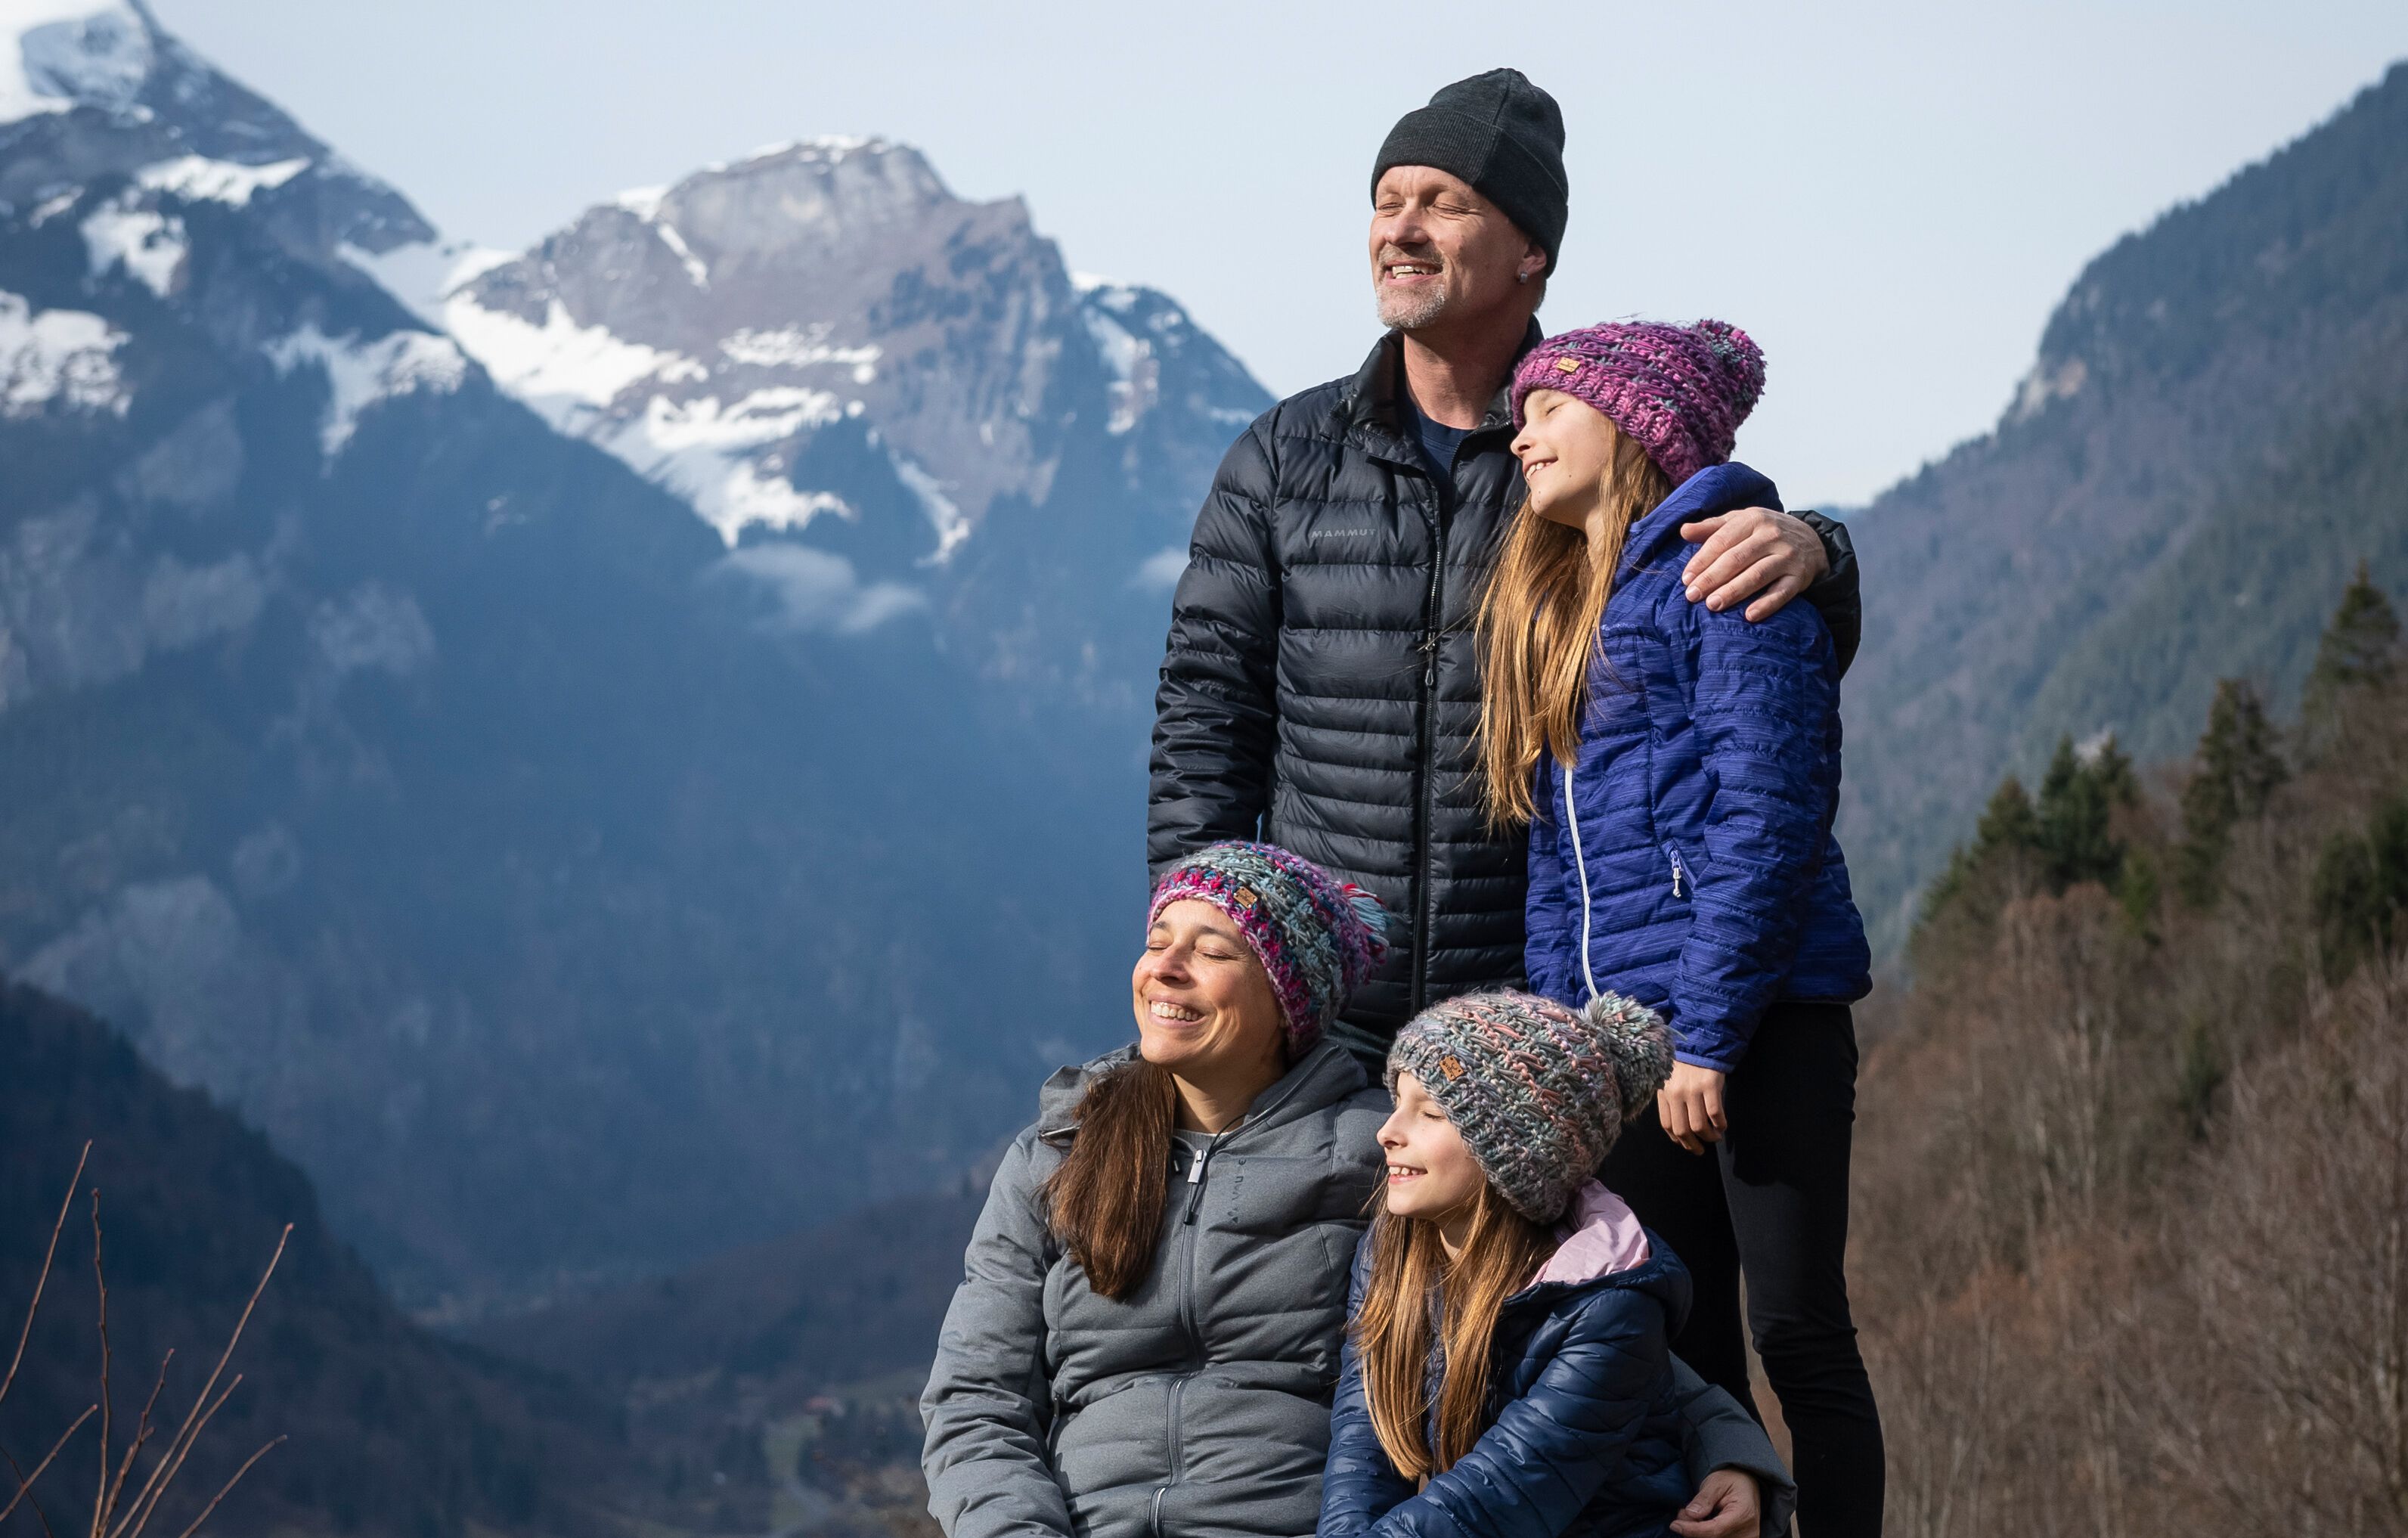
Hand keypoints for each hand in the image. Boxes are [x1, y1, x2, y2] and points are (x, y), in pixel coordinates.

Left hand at [1657, 1062, 1727, 1154]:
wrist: (1700, 1043)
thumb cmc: (1684, 1065)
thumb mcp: (1669, 1082)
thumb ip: (1670, 1100)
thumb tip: (1678, 1128)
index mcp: (1664, 1094)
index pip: (1667, 1124)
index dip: (1678, 1139)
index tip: (1686, 1144)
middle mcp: (1676, 1094)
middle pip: (1683, 1129)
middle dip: (1693, 1145)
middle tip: (1701, 1150)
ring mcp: (1693, 1090)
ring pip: (1699, 1126)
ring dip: (1709, 1137)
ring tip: (1715, 1137)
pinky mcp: (1710, 1086)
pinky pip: (1715, 1113)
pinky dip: (1720, 1124)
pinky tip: (1722, 1126)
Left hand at [1671, 1467, 1761, 1537]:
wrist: (1747, 1483)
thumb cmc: (1732, 1479)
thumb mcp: (1716, 1482)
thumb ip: (1704, 1499)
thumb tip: (1690, 1515)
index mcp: (1744, 1514)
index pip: (1715, 1530)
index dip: (1692, 1530)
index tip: (1675, 1525)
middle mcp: (1748, 1532)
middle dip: (1692, 1529)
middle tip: (1683, 1513)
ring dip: (1698, 1532)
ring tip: (1693, 1514)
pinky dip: (1705, 1534)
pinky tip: (1700, 1522)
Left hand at [1678, 508, 1826, 620]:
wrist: (1812, 540)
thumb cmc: (1765, 532)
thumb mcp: (1741, 522)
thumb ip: (1712, 527)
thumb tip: (1683, 531)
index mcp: (1753, 519)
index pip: (1722, 541)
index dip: (1702, 560)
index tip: (1686, 579)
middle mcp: (1772, 535)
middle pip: (1736, 559)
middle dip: (1712, 578)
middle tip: (1692, 595)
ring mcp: (1787, 556)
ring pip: (1757, 575)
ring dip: (1733, 591)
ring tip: (1713, 605)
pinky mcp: (1800, 576)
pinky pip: (1782, 593)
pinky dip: (1766, 604)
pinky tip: (1749, 616)